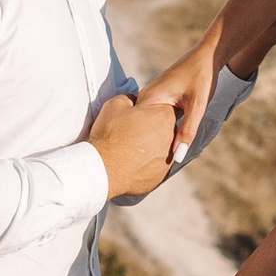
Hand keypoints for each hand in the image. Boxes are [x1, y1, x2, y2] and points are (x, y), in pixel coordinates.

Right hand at [85, 85, 182, 199]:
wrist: (103, 169)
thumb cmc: (110, 135)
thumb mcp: (115, 104)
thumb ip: (130, 98)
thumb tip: (133, 101)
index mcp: (164, 116)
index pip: (165, 109)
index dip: (150, 112)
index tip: (138, 117)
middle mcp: (171, 138)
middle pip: (165, 130)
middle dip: (152, 130)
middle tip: (132, 133)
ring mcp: (168, 159)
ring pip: (161, 149)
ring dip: (150, 148)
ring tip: (130, 149)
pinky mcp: (160, 177)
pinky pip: (156, 167)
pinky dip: (147, 165)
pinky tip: (132, 163)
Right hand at [133, 38, 222, 168]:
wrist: (206, 56)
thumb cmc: (202, 77)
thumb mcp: (197, 107)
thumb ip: (187, 132)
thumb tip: (177, 157)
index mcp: (150, 99)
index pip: (136, 129)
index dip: (138, 149)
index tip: (140, 167)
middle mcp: (146, 97)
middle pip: (139, 128)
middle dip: (143, 146)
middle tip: (146, 169)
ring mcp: (150, 97)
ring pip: (145, 124)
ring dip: (149, 139)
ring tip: (151, 160)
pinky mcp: (157, 98)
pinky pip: (151, 119)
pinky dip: (155, 130)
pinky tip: (161, 143)